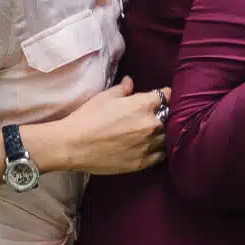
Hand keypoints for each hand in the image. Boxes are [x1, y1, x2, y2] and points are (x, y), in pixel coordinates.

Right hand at [27, 78, 167, 176]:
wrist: (73, 145)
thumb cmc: (87, 118)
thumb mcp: (105, 97)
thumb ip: (123, 89)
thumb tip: (130, 82)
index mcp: (143, 105)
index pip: (167, 95)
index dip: (165, 94)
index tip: (161, 96)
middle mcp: (151, 124)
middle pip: (171, 117)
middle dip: (166, 114)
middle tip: (158, 114)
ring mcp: (148, 145)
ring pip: (168, 137)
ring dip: (164, 133)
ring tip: (155, 132)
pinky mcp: (142, 162)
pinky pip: (160, 155)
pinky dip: (159, 150)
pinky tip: (152, 147)